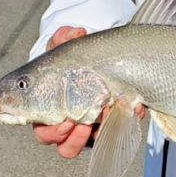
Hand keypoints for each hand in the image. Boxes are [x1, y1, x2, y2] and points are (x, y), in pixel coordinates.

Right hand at [32, 26, 144, 158]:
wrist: (101, 60)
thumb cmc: (74, 59)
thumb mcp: (66, 46)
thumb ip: (64, 37)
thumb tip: (75, 32)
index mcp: (49, 110)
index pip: (43, 130)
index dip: (51, 132)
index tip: (65, 121)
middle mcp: (67, 123)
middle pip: (62, 145)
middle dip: (70, 138)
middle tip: (78, 124)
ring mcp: (90, 125)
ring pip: (89, 143)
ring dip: (96, 134)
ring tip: (105, 114)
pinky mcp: (112, 122)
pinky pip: (118, 129)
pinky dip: (126, 118)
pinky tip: (132, 106)